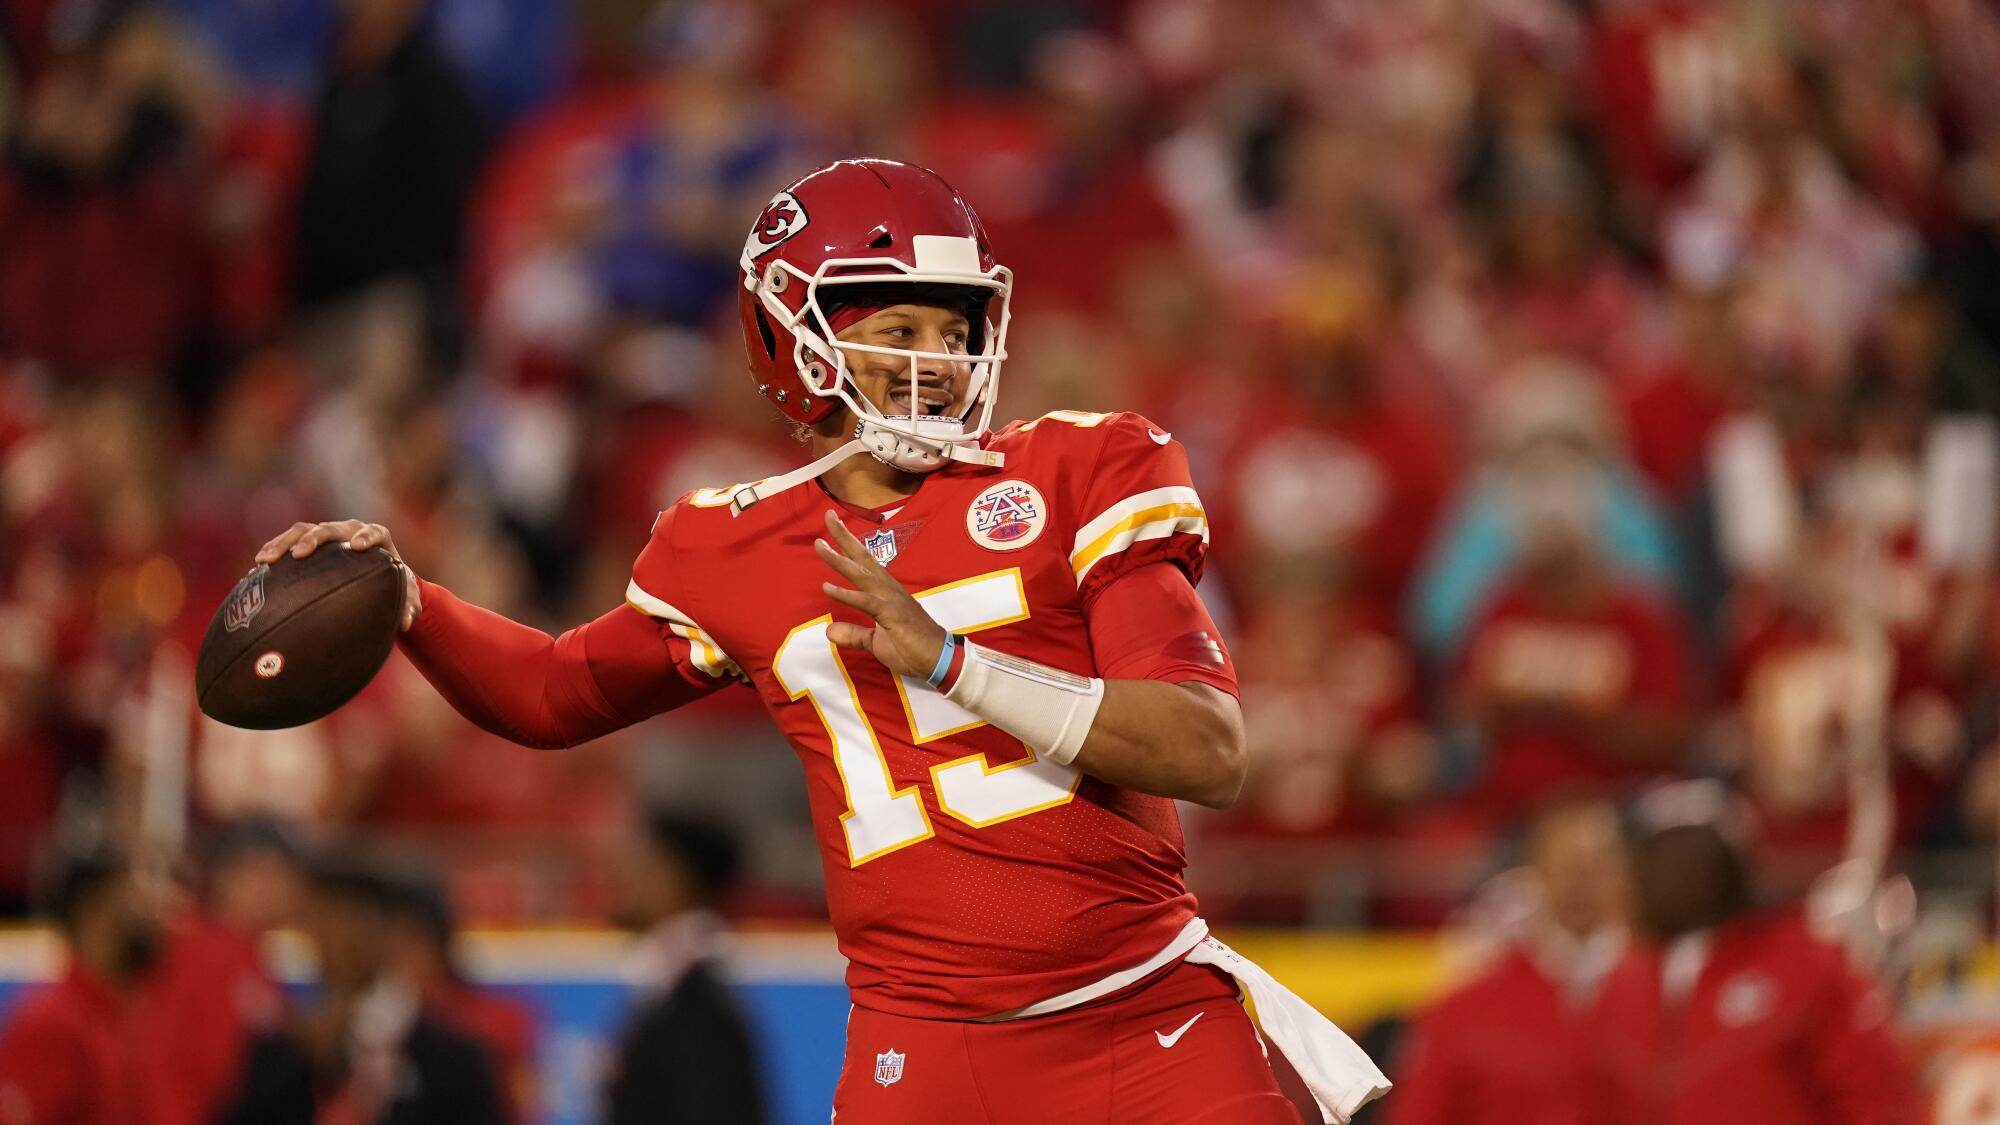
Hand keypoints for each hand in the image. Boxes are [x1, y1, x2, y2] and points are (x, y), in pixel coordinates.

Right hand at [255, 520, 422, 630]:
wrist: (374, 579)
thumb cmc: (391, 585)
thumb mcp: (404, 595)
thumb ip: (410, 606)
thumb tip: (408, 622)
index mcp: (377, 537)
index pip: (374, 532)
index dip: (366, 536)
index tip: (357, 546)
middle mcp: (350, 531)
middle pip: (330, 529)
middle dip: (313, 539)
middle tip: (300, 553)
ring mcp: (327, 536)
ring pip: (302, 531)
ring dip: (282, 543)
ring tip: (264, 560)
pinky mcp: (308, 543)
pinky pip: (287, 544)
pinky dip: (273, 554)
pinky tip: (255, 571)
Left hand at [814, 509, 947, 679]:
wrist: (938, 660)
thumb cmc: (912, 649)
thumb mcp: (876, 642)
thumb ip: (854, 634)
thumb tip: (829, 631)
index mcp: (886, 592)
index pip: (865, 564)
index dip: (849, 545)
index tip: (834, 527)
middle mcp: (888, 589)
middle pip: (862, 558)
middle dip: (844, 536)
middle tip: (829, 514)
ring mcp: (890, 600)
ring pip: (861, 574)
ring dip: (839, 559)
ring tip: (819, 544)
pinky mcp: (892, 614)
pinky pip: (865, 602)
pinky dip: (846, 594)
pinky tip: (826, 587)